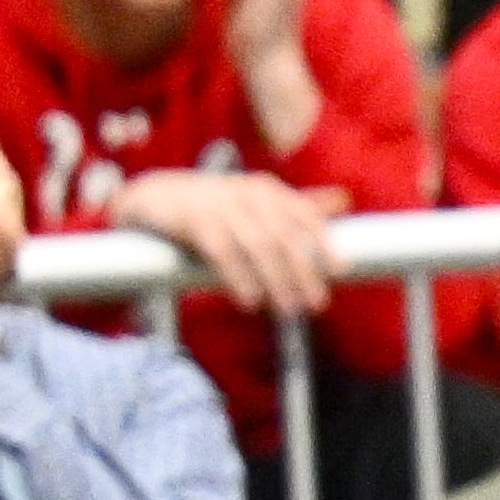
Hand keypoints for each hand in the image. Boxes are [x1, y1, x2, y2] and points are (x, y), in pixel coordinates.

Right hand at [115, 165, 333, 312]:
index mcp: (269, 190)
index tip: (340, 271)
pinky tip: (250, 300)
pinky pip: (222, 253)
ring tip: (288, 309)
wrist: (155, 196)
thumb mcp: (256, 200)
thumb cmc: (215, 205)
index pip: (304, 215)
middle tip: (316, 303)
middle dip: (303, 271)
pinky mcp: (194, 221)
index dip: (324, 243)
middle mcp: (250, 194)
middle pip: (284, 236)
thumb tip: (344, 200)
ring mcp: (221, 205)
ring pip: (257, 247)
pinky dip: (239, 278)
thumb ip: (295, 205)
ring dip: (276, 281)